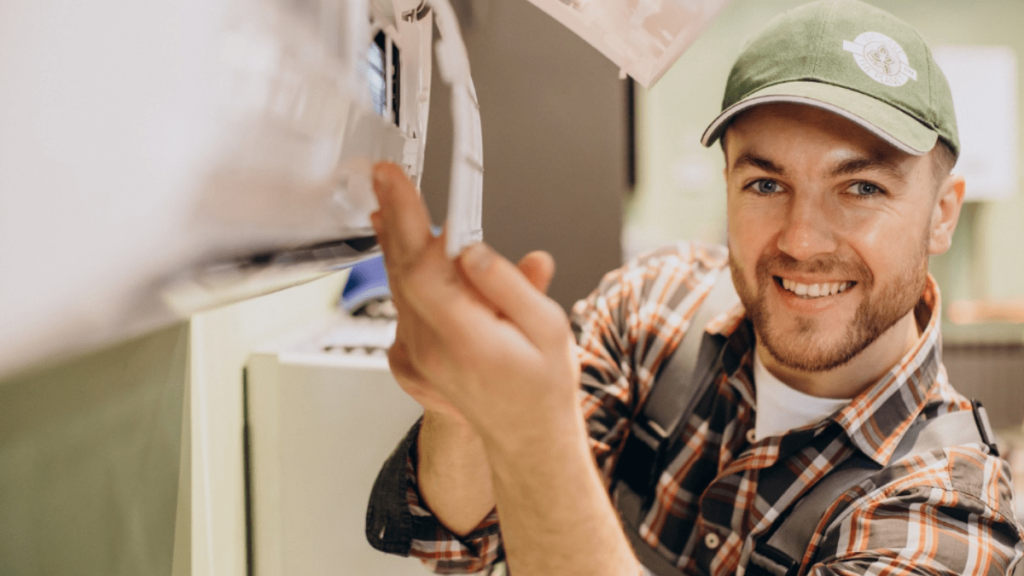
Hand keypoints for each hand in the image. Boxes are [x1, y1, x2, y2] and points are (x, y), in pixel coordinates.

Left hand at [370, 162, 581, 452]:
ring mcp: (417, 354)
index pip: (423, 268)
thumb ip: (509, 285)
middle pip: (401, 270)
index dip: (406, 219)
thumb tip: (472, 250)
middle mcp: (432, 347)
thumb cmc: (542, 384)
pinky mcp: (412, 356)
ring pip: (398, 286)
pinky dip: (403, 273)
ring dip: (395, 242)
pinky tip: (406, 252)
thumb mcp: (547, 328)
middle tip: (387, 178)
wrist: (527, 436)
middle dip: (394, 217)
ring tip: (392, 203)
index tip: (397, 182)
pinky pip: (402, 305)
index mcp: (466, 338)